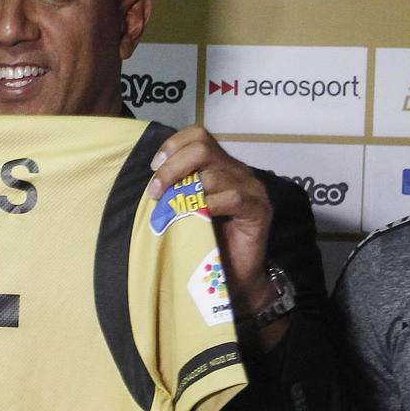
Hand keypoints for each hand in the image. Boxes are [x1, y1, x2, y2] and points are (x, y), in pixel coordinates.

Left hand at [147, 126, 287, 347]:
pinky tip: (197, 216)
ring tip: (171, 209)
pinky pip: (232, 197)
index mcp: (220, 165)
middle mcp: (238, 171)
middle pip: (203, 148)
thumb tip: (150, 178)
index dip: (172, 146)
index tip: (153, 167)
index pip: (198, 135)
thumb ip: (177, 188)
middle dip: (172, 167)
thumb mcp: (186, 207)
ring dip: (185, 190)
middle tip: (156, 190)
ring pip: (214, 173)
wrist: (233, 275)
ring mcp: (251, 188)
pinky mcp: (259, 209)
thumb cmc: (205, 241)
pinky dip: (209, 205)